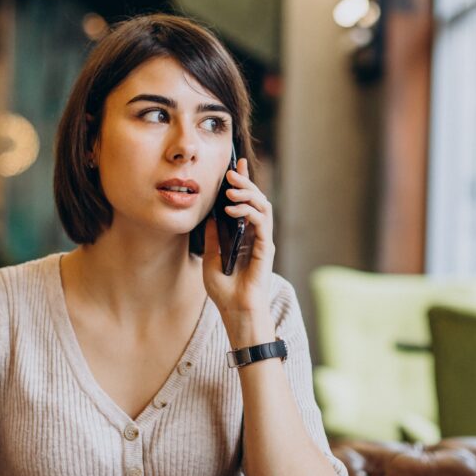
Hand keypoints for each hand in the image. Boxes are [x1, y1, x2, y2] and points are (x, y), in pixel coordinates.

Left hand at [202, 158, 274, 333]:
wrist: (235, 310)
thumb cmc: (225, 290)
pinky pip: (262, 222)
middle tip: (231, 171)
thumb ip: (213, 236)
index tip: (235, 165)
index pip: (245, 203)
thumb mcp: (210, 258)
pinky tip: (233, 209)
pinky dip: (249, 211)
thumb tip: (211, 215)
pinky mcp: (265, 248)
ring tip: (231, 188)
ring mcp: (262, 241)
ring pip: (263, 206)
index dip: (242, 183)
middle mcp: (256, 235)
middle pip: (256, 200)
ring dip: (248, 193)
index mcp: (243, 236)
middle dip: (245, 181)